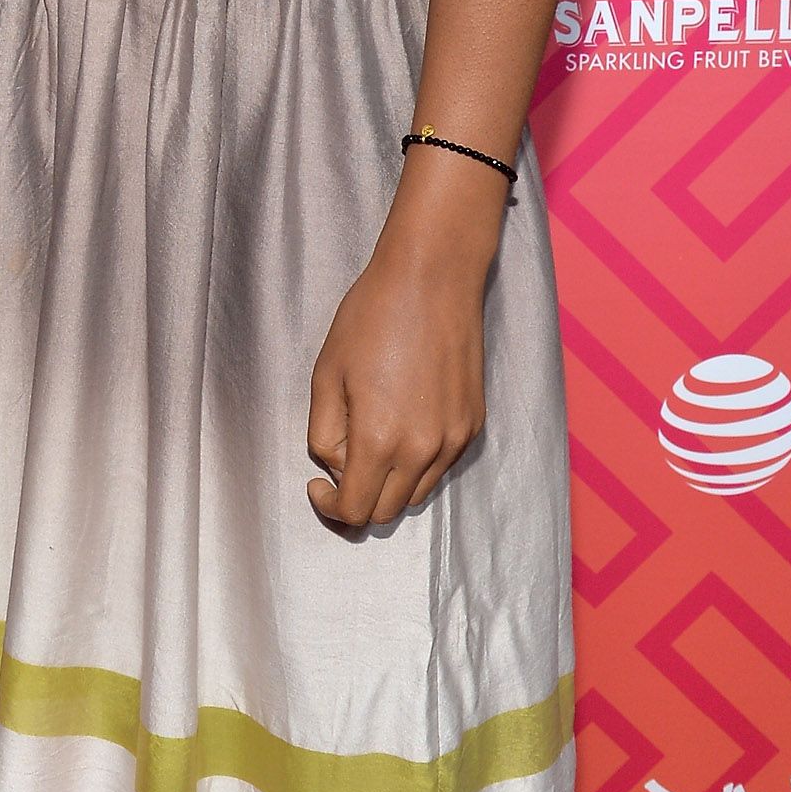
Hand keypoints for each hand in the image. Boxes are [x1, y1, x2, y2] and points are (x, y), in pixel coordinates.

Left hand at [305, 228, 487, 530]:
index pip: (355, 510)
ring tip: (371, 441)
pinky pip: (440, 467)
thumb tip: (335, 466)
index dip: (329, 507)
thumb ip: (324, 433)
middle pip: (386, 513)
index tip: (316, 485)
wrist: (432, 279)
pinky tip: (402, 423)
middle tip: (340, 465)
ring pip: (416, 495)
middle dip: (357, 499)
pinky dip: (417, 464)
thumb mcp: (327, 373)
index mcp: (380, 439)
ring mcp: (454, 441)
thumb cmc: (372, 317)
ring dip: (389, 485)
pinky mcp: (473, 425)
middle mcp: (423, 451)